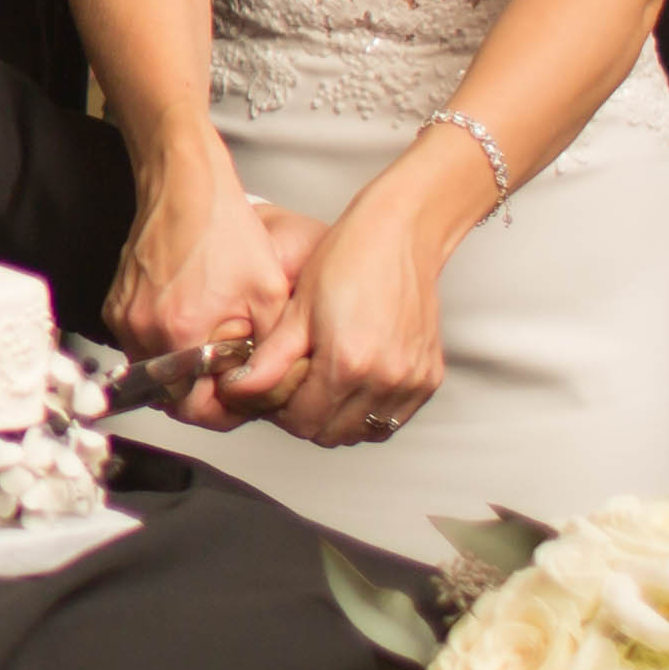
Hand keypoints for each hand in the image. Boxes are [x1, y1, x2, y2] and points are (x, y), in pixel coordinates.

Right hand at [107, 144, 299, 429]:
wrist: (186, 187)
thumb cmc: (223, 230)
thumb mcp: (268, 296)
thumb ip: (267, 352)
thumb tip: (260, 388)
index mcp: (179, 333)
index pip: (192, 410)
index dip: (222, 412)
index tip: (238, 401)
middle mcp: (142, 330)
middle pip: (169, 393)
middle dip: (202, 391)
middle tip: (231, 373)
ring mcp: (124, 317)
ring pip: (153, 369)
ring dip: (182, 367)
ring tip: (214, 340)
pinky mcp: (117, 304)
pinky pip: (141, 342)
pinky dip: (165, 341)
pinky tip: (192, 317)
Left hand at [266, 198, 447, 448]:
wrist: (401, 236)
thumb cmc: (347, 261)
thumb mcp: (296, 310)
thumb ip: (269, 361)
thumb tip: (239, 390)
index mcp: (347, 364)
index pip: (301, 421)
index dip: (280, 410)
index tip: (274, 389)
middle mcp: (385, 379)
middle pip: (331, 433)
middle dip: (305, 417)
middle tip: (295, 386)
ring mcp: (412, 381)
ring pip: (362, 432)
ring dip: (338, 417)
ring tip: (324, 383)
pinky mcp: (429, 378)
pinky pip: (392, 418)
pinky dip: (369, 410)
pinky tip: (353, 382)